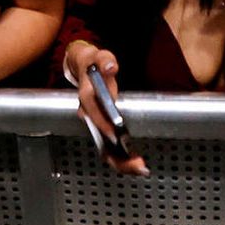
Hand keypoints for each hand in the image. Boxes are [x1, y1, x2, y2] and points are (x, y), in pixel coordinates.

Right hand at [64, 41, 148, 175]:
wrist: (84, 67)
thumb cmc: (94, 64)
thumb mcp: (100, 57)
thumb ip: (105, 61)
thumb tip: (111, 67)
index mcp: (87, 97)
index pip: (93, 112)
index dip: (103, 125)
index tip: (116, 134)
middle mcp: (88, 114)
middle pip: (99, 139)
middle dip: (116, 156)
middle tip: (137, 164)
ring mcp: (95, 124)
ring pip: (104, 149)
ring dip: (121, 162)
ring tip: (140, 168)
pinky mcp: (102, 128)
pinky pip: (109, 147)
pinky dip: (121, 158)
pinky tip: (135, 163)